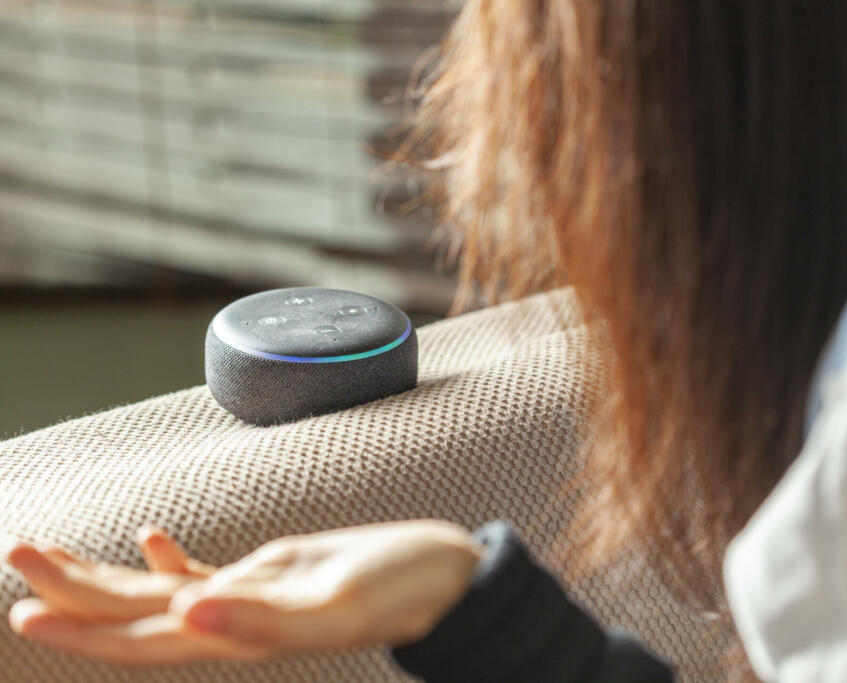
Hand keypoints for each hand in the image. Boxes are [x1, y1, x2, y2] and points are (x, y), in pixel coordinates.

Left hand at [6, 520, 481, 664]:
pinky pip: (206, 573)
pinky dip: (169, 558)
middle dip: (74, 589)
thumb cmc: (406, 588)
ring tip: (49, 547)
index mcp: (245, 633)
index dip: (84, 628)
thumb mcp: (338, 602)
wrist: (445, 577)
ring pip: (160, 594)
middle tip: (18, 549)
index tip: (25, 607)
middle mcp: (235, 621)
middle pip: (137, 615)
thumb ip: (263, 617)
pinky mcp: (271, 575)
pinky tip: (149, 536)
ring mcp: (250, 599)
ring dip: (104, 574)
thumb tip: (182, 616)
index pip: (145, 640)